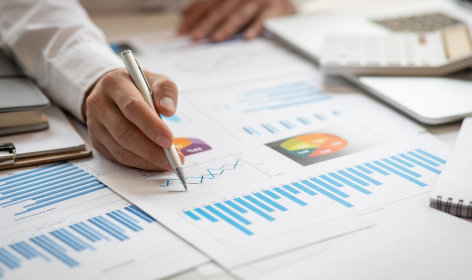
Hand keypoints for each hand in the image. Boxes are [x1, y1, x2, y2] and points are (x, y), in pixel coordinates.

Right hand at [83, 68, 183, 170]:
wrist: (111, 91)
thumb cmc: (137, 86)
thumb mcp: (154, 79)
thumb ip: (165, 89)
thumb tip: (168, 110)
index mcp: (114, 84)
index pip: (132, 107)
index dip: (151, 125)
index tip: (169, 140)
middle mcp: (99, 104)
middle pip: (124, 132)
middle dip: (151, 149)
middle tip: (172, 158)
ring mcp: (95, 125)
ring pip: (121, 149)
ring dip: (147, 160)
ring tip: (168, 162)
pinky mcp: (97, 141)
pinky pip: (118, 157)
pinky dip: (139, 163)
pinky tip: (155, 162)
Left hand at [179, 0, 294, 41]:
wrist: (284, 5)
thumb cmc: (254, 5)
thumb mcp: (230, 2)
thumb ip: (210, 7)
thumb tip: (185, 14)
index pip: (208, 3)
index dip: (194, 16)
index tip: (182, 30)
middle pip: (221, 9)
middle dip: (207, 24)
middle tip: (195, 37)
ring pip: (239, 14)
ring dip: (227, 27)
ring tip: (215, 39)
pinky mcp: (275, 8)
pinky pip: (263, 19)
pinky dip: (255, 27)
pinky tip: (247, 37)